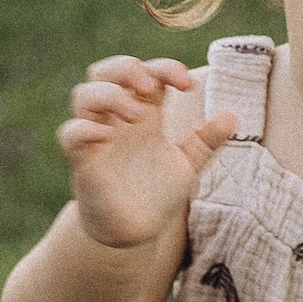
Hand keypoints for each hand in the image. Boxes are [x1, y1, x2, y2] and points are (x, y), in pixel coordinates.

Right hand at [58, 56, 235, 251]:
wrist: (135, 233)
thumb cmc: (156, 193)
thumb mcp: (187, 164)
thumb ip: (206, 140)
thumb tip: (232, 116)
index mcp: (143, 113)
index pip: (147, 73)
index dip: (165, 68)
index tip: (188, 84)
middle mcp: (117, 120)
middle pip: (105, 71)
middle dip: (126, 68)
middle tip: (151, 85)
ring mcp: (97, 139)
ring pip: (84, 95)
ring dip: (109, 95)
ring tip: (136, 114)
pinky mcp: (84, 163)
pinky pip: (70, 135)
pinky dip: (84, 129)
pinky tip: (106, 136)